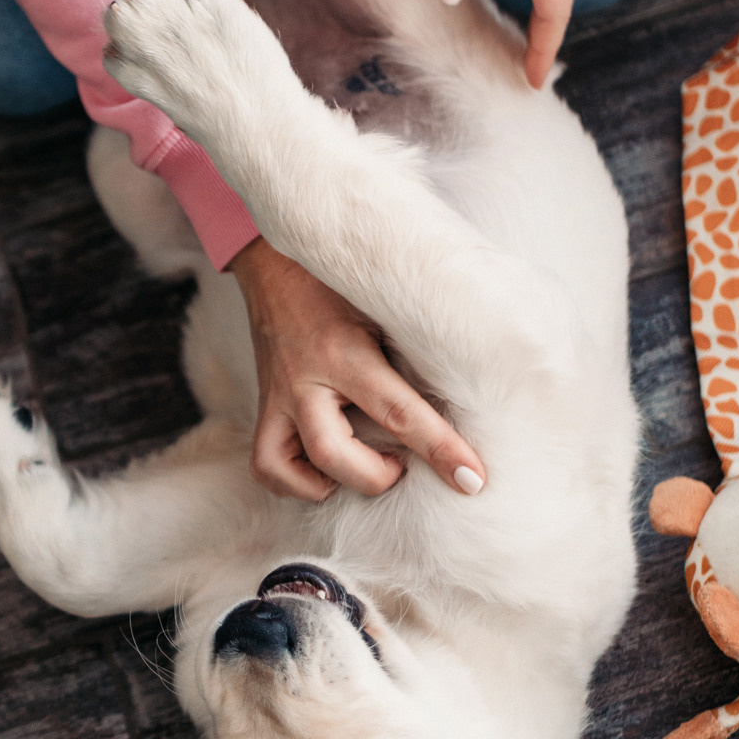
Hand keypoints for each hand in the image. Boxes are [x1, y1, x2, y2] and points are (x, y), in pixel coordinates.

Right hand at [230, 236, 485, 501]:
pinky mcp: (264, 404)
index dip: (440, 450)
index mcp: (344, 349)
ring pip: (285, 467)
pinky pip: (265, 463)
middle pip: (335, 453)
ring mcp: (277, 394)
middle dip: (378, 476)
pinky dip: (296, 481)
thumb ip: (418, 345)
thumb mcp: (386, 302)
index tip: (472, 480)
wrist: (278, 255)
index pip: (399, 412)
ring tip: (365, 468)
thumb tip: (473, 386)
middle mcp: (305, 378)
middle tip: (404, 463)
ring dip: (332, 483)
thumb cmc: (344, 278)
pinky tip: (327, 471)